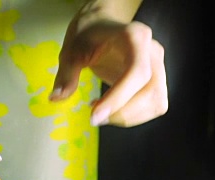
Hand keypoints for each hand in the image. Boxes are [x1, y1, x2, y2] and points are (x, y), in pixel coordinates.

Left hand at [50, 18, 167, 126]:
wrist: (102, 27)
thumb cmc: (87, 37)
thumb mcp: (71, 51)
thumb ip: (66, 74)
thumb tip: (56, 98)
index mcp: (135, 38)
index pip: (136, 72)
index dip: (119, 98)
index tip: (95, 116)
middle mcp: (152, 52)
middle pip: (150, 92)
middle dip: (121, 112)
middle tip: (94, 117)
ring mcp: (158, 67)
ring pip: (156, 103)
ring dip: (128, 117)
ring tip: (101, 112)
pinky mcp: (156, 81)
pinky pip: (154, 106)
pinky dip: (133, 115)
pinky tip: (111, 108)